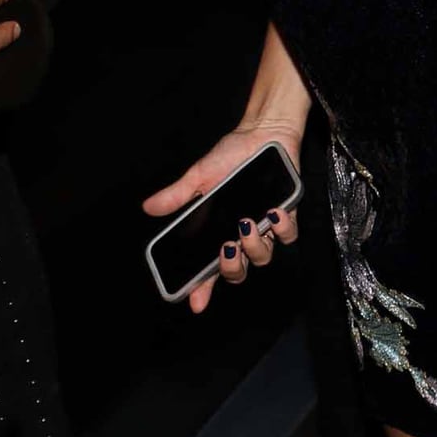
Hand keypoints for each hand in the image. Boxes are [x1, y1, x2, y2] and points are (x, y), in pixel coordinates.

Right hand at [145, 123, 302, 313]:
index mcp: (219, 231)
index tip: (195, 302)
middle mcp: (242, 235)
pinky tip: (273, 212)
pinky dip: (282, 227)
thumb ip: (177, 196)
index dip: (201, 288)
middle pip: (237, 270)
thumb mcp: (199, 176)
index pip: (208, 268)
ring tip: (246, 223)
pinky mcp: (287, 215)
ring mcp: (265, 228)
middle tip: (225, 249)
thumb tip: (148, 207)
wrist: (262, 134)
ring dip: (254, 245)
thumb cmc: (232, 156)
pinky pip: (288, 235)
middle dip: (231, 267)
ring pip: (262, 256)